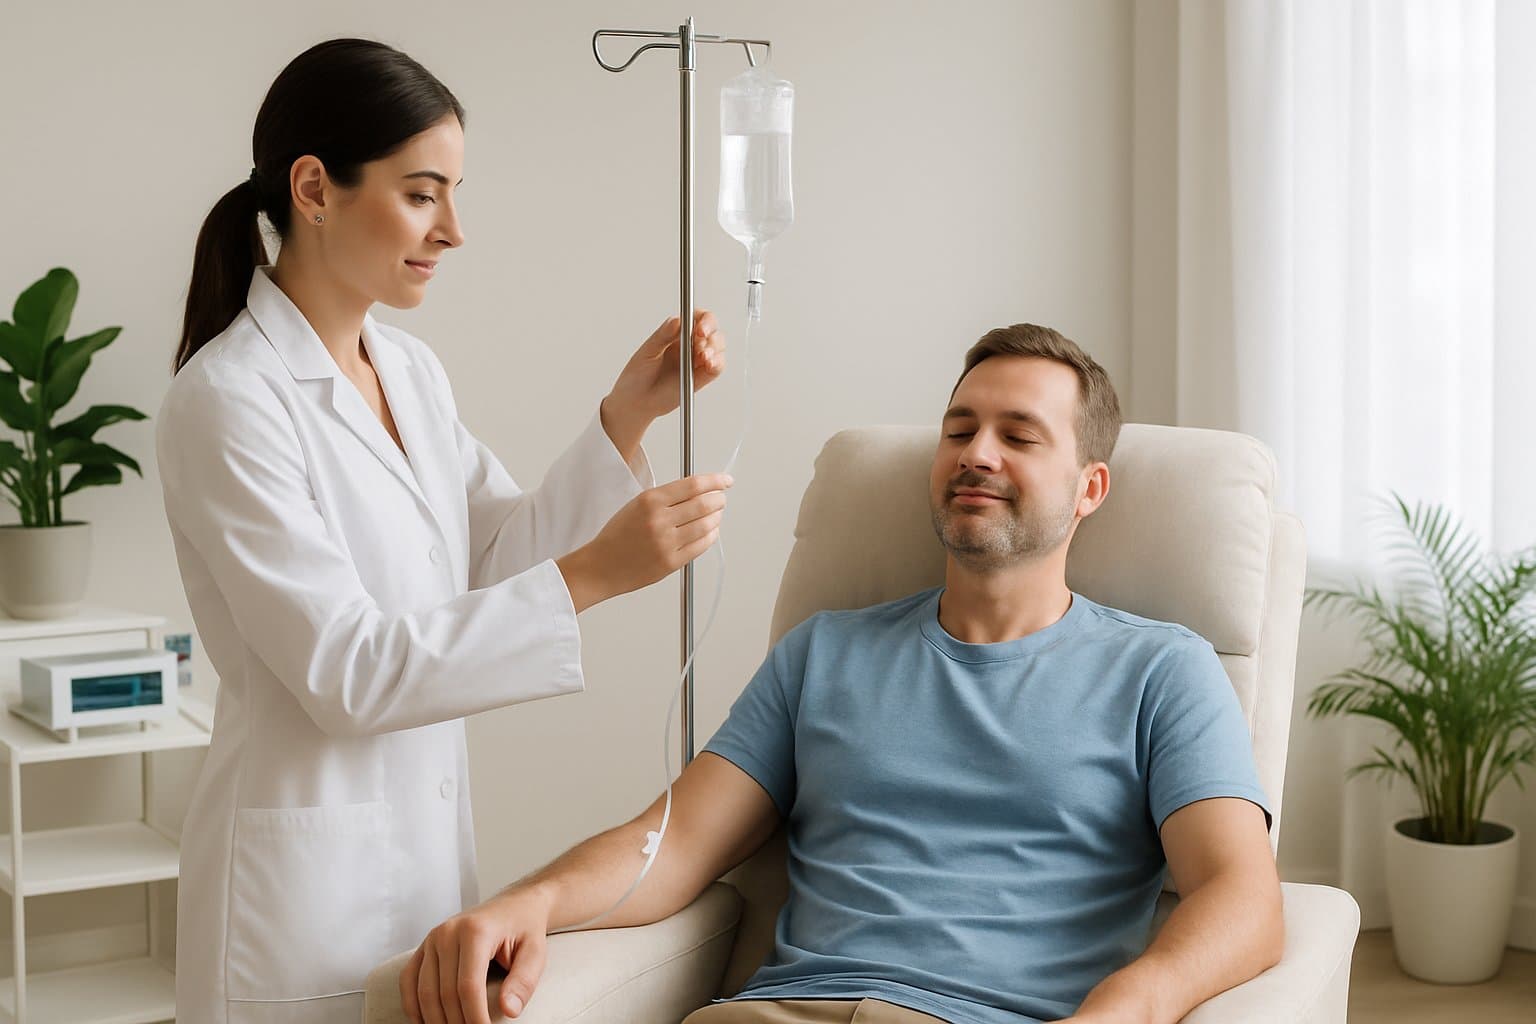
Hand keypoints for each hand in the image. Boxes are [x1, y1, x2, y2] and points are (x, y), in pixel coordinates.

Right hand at [400, 886, 552, 1023]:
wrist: (514, 905)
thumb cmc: (524, 930)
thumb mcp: (535, 953)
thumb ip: (523, 981)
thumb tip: (509, 1011)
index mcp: (476, 931)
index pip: (468, 986)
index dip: (474, 1017)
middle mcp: (448, 932)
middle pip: (444, 992)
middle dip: (457, 1023)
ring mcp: (433, 938)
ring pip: (424, 991)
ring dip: (436, 1019)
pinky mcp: (424, 945)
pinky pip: (408, 980)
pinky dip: (414, 1005)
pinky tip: (426, 1021)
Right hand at [556, 473, 732, 611]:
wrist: (601, 566)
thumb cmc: (617, 536)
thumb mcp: (636, 505)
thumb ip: (666, 498)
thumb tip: (699, 491)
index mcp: (650, 501)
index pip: (693, 485)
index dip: (715, 481)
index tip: (725, 481)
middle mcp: (659, 520)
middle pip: (704, 504)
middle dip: (719, 500)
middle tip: (721, 498)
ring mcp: (666, 543)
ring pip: (707, 525)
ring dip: (717, 518)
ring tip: (716, 515)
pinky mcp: (671, 562)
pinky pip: (701, 545)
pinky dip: (711, 536)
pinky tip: (710, 532)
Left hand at [601, 311, 725, 450]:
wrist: (636, 403)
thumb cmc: (636, 376)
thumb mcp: (647, 351)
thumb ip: (663, 335)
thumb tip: (678, 320)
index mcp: (675, 334)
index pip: (697, 318)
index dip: (703, 320)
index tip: (699, 328)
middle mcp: (688, 345)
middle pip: (712, 331)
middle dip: (711, 334)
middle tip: (701, 342)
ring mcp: (696, 361)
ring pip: (718, 347)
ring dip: (715, 349)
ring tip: (703, 355)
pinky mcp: (701, 378)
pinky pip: (716, 367)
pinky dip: (717, 363)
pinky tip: (710, 364)